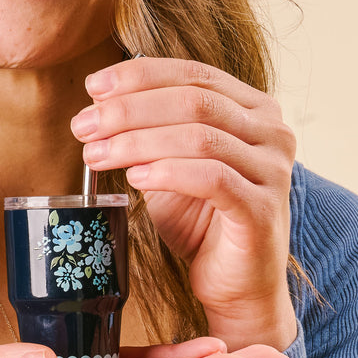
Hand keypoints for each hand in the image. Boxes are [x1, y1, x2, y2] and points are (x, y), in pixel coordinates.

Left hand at [70, 57, 297, 350]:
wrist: (234, 282)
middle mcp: (272, 132)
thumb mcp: (167, 164)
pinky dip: (167, 173)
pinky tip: (134, 179)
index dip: (139, 76)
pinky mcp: (262, 209)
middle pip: (193, 101)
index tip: (93, 86)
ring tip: (96, 154)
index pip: (193, 74)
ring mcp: (272, 170)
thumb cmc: (200, 220)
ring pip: (198, 137)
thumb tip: (99, 100)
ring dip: (137, 142)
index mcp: (252, 109)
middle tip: (84, 125)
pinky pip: (211, 179)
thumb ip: (145, 131)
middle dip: (129, 109)